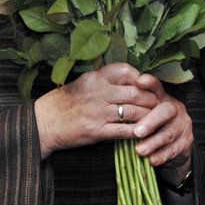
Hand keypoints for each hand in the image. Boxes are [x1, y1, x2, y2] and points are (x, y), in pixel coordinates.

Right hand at [34, 62, 159, 158]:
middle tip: (160, 103)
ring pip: (132, 112)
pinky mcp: (96, 131)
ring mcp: (97, 112)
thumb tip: (133, 80)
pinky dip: (137, 132)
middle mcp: (97, 92)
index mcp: (95, 77)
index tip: (149, 86)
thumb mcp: (84, 82)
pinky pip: (123, 131)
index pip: (125, 71)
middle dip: (151, 99)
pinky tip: (144, 133)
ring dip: (148, 116)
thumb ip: (106, 80)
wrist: (43, 123)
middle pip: (134, 93)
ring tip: (156, 118)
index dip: (141, 79)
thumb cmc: (66, 102)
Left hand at [131, 73, 193, 181]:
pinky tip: (152, 160)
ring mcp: (183, 125)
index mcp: (163, 99)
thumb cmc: (153, 128)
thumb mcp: (144, 116)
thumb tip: (114, 105)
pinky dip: (162, 155)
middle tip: (137, 132)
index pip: (157, 87)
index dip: (150, 83)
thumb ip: (134, 110)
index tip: (139, 81)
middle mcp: (175, 109)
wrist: (174, 147)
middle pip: (166, 110)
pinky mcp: (187, 142)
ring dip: (153, 142)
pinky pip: (174, 149)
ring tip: (139, 151)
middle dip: (151, 121)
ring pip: (169, 133)